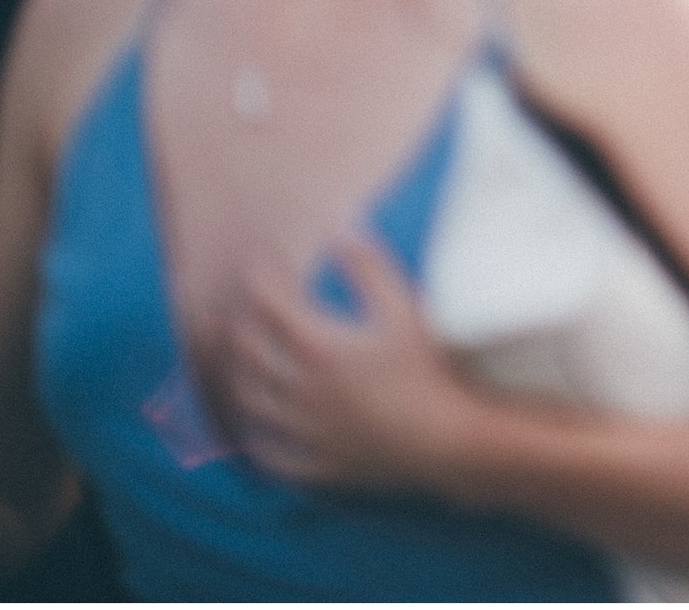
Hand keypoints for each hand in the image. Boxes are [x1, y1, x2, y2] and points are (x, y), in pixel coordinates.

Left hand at [220, 234, 474, 492]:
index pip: (270, 305)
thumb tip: (341, 228)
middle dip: (241, 324)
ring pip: (251, 401)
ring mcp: (306, 428)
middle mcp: (300, 388)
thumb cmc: (430, 368)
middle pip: (249, 352)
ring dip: (240, 376)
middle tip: (245, 308)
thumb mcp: (405, 308)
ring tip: (244, 363)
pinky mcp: (319, 460)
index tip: (264, 263)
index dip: (262, 279)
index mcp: (319, 347)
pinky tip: (260, 429)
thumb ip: (369, 267)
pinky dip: (258, 438)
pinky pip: (271, 452)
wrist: (448, 436)